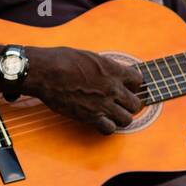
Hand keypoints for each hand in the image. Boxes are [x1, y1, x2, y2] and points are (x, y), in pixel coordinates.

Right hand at [27, 46, 143, 134]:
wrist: (46, 72)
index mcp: (114, 70)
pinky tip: (101, 122)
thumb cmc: (62, 60)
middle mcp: (113, 88)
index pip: (138, 80)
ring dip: (121, 118)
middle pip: (136, 103)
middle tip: (122, 104)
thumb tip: (107, 71)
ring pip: (127, 119)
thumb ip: (104, 67)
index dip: (134, 85)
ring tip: (113, 115)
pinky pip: (109, 129)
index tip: (127, 87)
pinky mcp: (91, 117)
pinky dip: (107, 127)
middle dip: (130, 104)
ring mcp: (103, 104)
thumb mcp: (90, 56)